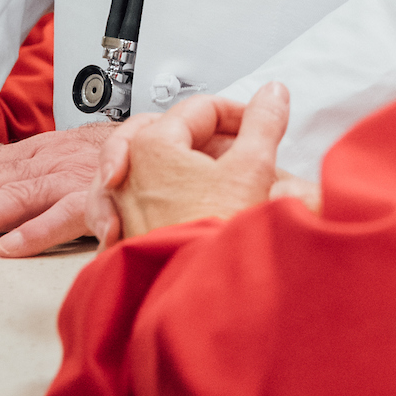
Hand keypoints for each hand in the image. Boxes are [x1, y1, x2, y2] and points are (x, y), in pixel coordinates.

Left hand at [0, 124, 114, 256]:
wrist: (173, 135)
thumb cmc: (115, 155)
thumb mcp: (63, 157)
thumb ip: (24, 175)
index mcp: (32, 153)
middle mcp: (45, 161)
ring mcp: (70, 177)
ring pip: (13, 196)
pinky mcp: (100, 196)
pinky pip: (66, 215)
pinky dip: (38, 231)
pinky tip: (10, 248)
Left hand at [86, 83, 290, 245]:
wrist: (196, 303)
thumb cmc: (214, 237)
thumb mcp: (251, 169)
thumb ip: (264, 123)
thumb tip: (273, 92)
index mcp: (152, 143)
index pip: (200, 108)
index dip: (240, 113)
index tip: (263, 127)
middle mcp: (127, 170)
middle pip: (165, 130)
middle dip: (202, 135)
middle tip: (235, 146)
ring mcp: (122, 204)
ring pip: (145, 163)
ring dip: (178, 162)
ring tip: (208, 171)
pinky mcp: (124, 234)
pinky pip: (132, 199)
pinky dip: (155, 193)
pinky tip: (180, 203)